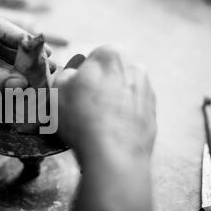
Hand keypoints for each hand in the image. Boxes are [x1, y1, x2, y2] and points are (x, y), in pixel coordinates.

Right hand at [54, 46, 156, 161]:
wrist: (113, 155)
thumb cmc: (82, 118)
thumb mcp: (57, 90)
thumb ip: (64, 75)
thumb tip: (71, 75)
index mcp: (111, 55)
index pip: (92, 57)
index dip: (80, 75)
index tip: (74, 91)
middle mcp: (135, 67)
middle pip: (110, 74)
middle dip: (98, 86)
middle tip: (82, 107)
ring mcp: (147, 91)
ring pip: (121, 92)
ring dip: (110, 102)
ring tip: (95, 123)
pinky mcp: (152, 114)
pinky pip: (131, 111)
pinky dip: (121, 117)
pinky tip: (108, 132)